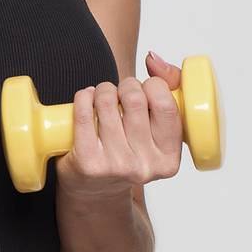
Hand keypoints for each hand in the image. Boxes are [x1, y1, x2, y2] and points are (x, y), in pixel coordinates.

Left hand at [54, 50, 183, 198]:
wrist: (95, 191)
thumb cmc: (128, 151)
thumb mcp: (156, 131)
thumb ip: (168, 89)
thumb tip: (153, 59)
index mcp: (169, 158)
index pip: (166, 104)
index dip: (152, 85)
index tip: (145, 88)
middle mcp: (145, 166)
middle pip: (134, 99)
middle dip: (125, 86)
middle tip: (120, 93)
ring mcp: (116, 166)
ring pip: (107, 103)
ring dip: (102, 90)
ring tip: (101, 96)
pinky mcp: (88, 163)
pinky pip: (83, 115)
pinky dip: (83, 98)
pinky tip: (86, 98)